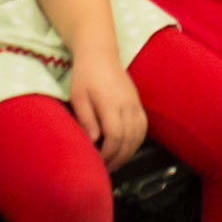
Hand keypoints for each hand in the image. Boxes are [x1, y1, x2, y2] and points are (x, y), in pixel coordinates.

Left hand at [69, 50, 146, 170]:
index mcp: (110, 103)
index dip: (108, 153)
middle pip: (129, 139)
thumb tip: (93, 141)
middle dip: (118, 158)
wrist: (100, 53)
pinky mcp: (138, 102)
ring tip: (116, 162)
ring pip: (139, 134)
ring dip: (129, 152)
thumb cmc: (85, 75)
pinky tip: (127, 148)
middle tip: (105, 168)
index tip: (98, 161)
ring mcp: (135, 103)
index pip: (115, 135)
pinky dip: (137, 141)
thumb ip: (86, 118)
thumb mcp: (78, 96)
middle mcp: (127, 104)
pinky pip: (143, 126)